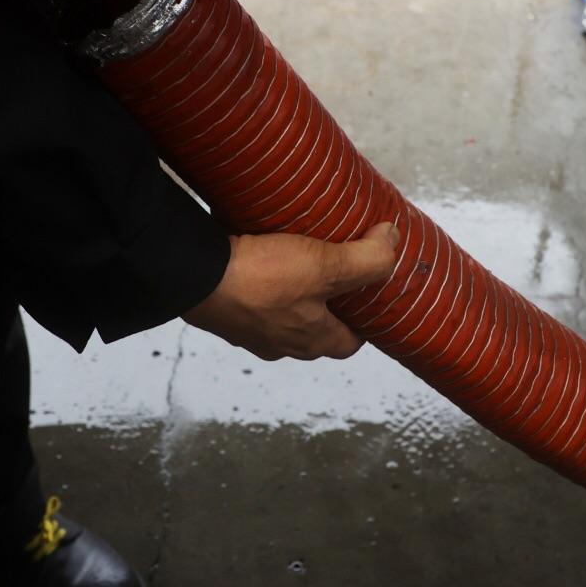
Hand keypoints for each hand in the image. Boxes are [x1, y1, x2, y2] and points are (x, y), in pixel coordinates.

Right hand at [183, 222, 399, 360]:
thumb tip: (392, 242)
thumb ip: (367, 258)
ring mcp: (247, 331)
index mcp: (312, 339)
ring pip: (279, 318)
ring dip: (289, 297)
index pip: (350, 343)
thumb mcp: (326, 264)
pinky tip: (257, 258)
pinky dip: (257, 286)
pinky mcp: (221, 311)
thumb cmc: (260, 278)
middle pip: (314, 332)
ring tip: (295, 261)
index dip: (363, 325)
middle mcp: (280, 344)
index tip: (368, 300)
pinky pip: (248, 302)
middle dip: (327, 308)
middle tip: (335, 274)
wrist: (193, 275)